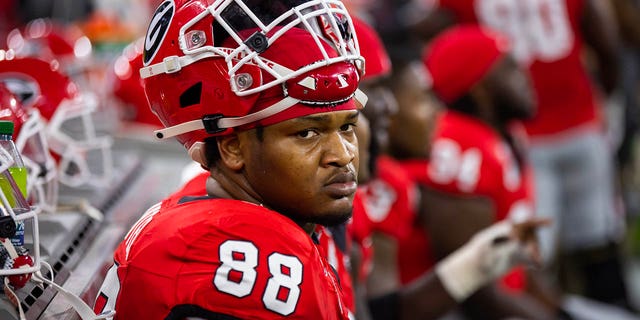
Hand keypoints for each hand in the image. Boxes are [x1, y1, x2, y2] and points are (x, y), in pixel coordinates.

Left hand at [435, 217, 550, 300]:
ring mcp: (515, 247)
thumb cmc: (476, 257)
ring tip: (537, 263)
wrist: (472, 270)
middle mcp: (511, 236)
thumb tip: (514, 238)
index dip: (538, 221)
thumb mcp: (484, 249)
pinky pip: (530, 258)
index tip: (551, 221)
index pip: (524, 223)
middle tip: (535, 256)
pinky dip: (535, 261)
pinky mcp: (516, 258)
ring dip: (537, 253)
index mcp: (504, 229)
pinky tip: (536, 267)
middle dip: (535, 244)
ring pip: (532, 247)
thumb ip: (500, 242)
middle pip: (531, 236)